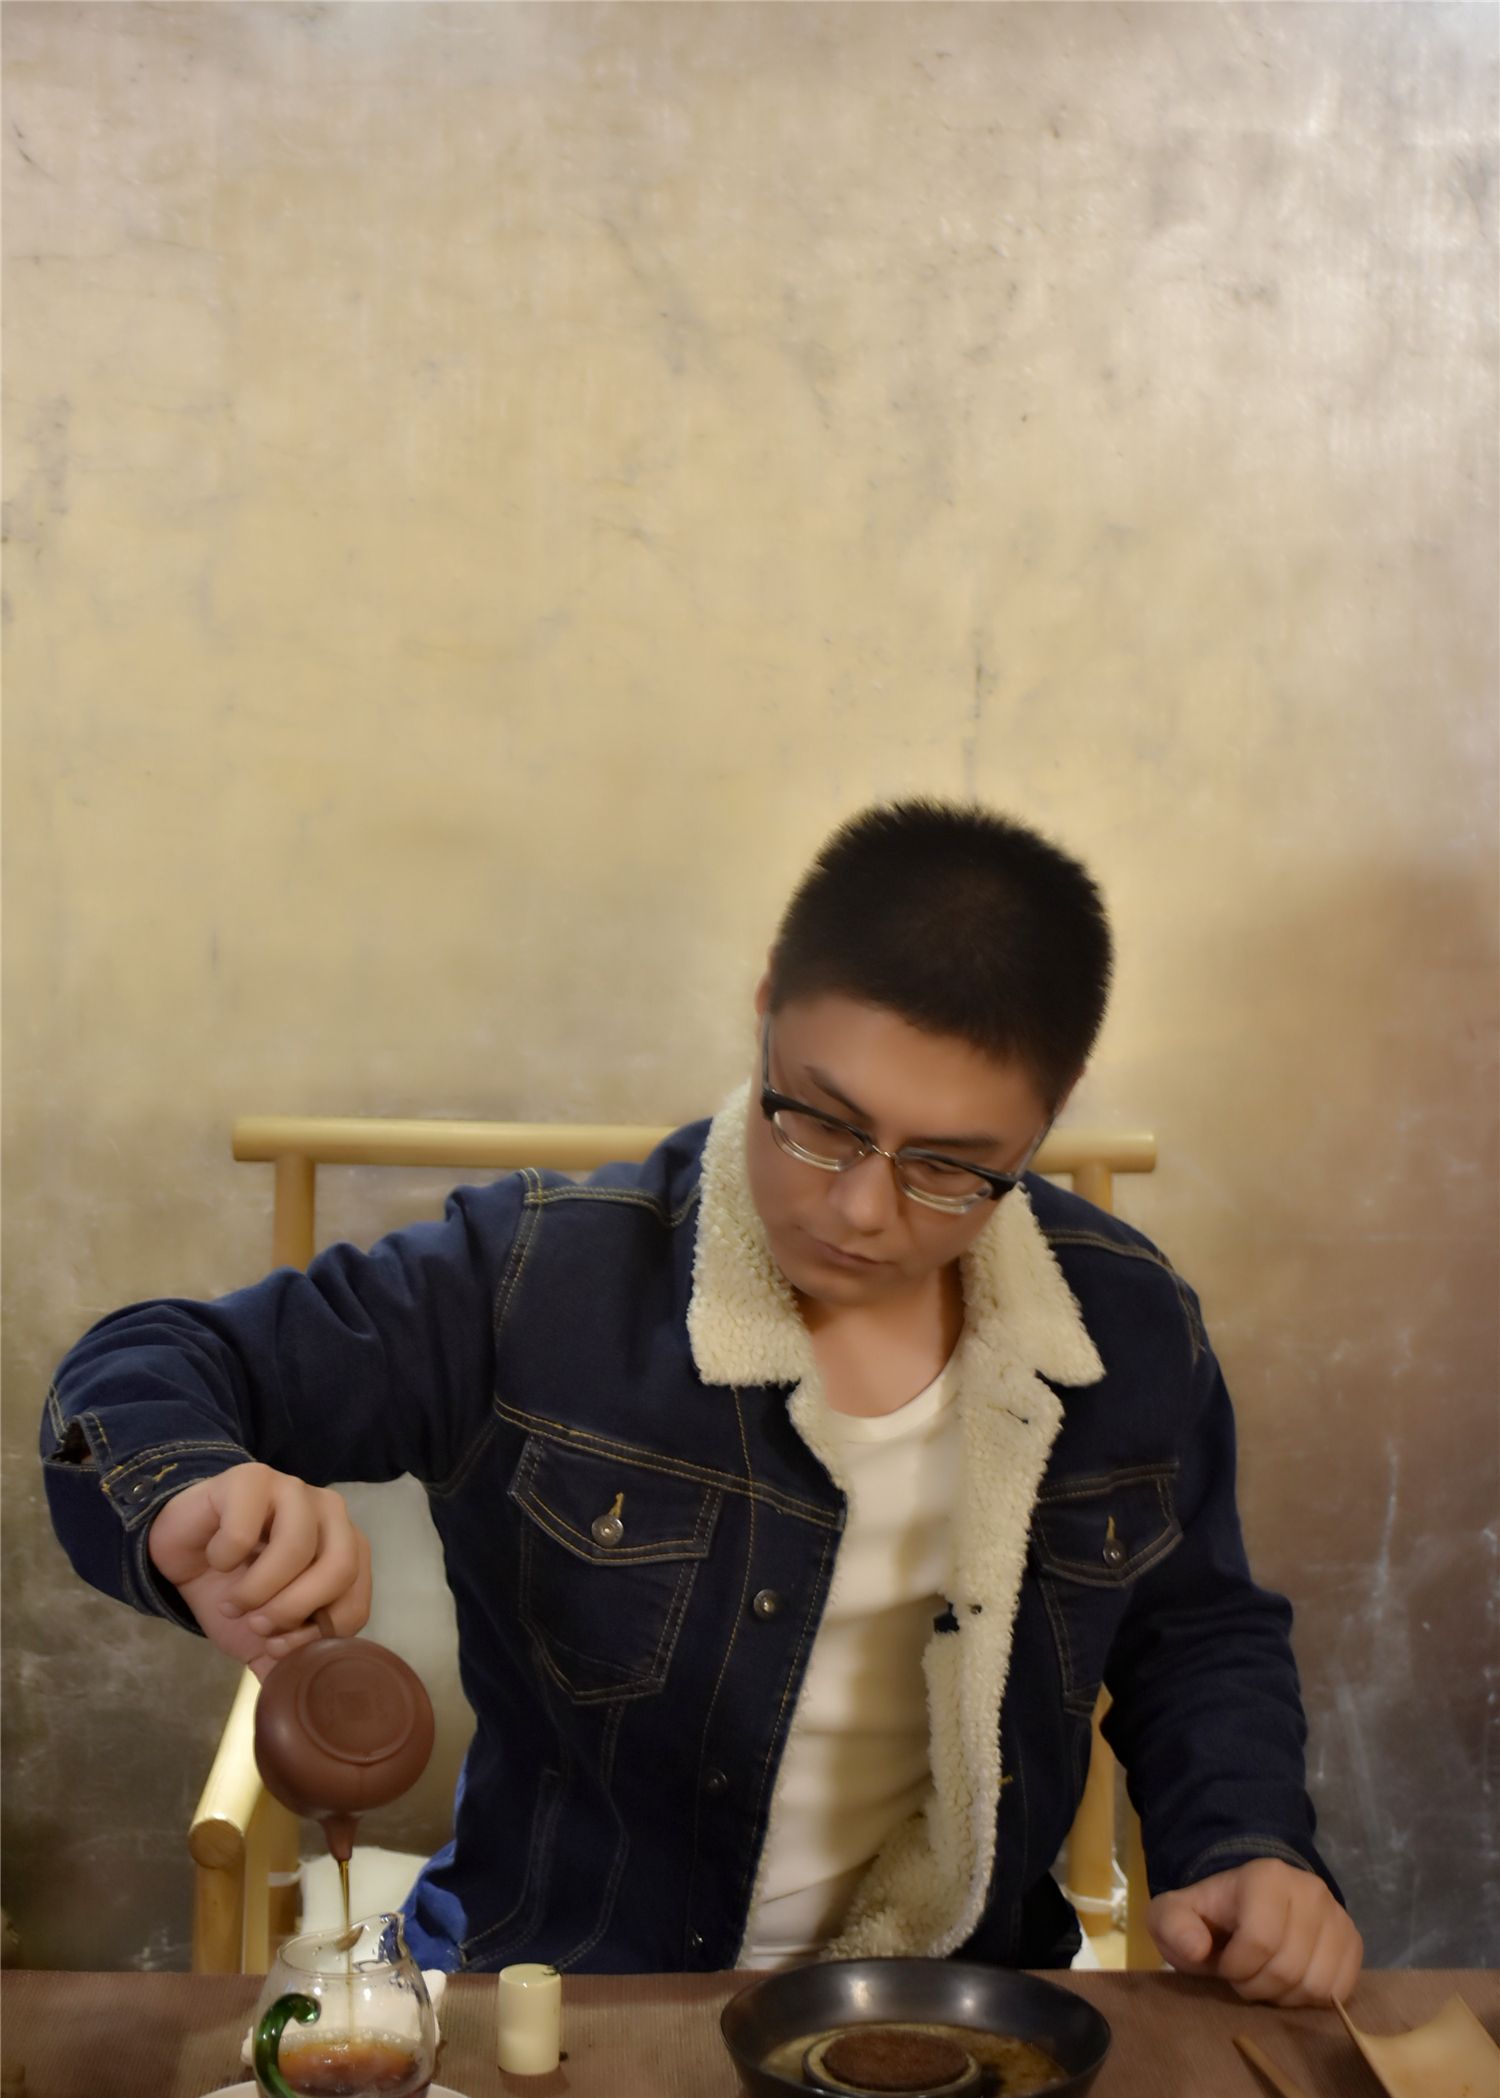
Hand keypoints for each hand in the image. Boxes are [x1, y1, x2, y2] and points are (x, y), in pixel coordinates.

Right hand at [148, 1463, 371, 1679]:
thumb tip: (314, 1706)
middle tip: (258, 1623)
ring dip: (257, 1589)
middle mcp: (330, 1514)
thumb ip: (292, 1664)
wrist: (182, 1553)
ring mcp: (292, 1489)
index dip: (316, 1634)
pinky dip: (224, 1558)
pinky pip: (245, 1530)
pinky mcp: (250, 1477)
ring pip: (296, 1547)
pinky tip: (215, 1556)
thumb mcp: (263, 1638)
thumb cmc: (232, 1589)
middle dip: (292, 1610)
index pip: (356, 1601)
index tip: (277, 1643)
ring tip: (233, 1601)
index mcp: (346, 1549)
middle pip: (338, 1569)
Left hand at [1148, 1857, 1362, 2005]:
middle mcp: (1309, 1890)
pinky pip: (1340, 1990)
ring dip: (1285, 1996)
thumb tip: (1195, 1949)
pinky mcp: (1353, 1941)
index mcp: (1266, 1877)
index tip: (1223, 1964)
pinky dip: (1311, 1999)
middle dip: (1258, 1986)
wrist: (1247, 1903)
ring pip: (1316, 1985)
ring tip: (1266, 1979)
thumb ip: (1174, 1927)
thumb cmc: (1211, 1915)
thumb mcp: (1175, 1915)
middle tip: (1243, 1976)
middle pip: (1289, 1968)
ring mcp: (1337, 1915)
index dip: (1236, 1967)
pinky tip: (1291, 1984)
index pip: (1260, 1940)